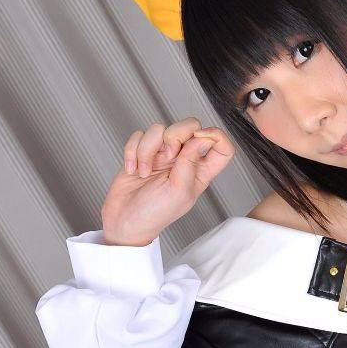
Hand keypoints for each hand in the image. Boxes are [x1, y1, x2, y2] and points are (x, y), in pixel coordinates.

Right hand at [101, 117, 235, 245]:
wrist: (124, 222)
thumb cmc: (154, 214)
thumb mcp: (178, 192)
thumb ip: (190, 163)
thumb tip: (202, 139)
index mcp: (200, 172)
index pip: (222, 148)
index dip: (215, 136)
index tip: (199, 138)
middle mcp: (183, 160)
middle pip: (190, 126)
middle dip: (175, 135)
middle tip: (167, 157)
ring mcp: (162, 155)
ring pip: (159, 129)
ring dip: (147, 150)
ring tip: (144, 172)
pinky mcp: (142, 153)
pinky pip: (139, 135)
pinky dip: (132, 151)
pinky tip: (133, 170)